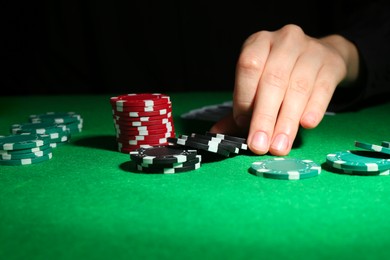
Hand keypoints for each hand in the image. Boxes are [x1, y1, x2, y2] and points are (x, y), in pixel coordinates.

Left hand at [210, 24, 358, 154]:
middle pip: (273, 79)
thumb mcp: (259, 85)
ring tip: (280, 146)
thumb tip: (217, 133)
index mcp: (259, 43)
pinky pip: (323, 88)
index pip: (249, 66)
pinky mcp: (331, 64)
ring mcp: (311, 49)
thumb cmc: (282, 75)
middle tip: (260, 145)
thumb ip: (240, 110)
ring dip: (287, 121)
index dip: (245, 97)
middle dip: (264, 117)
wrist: (322, 56)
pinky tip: (306, 125)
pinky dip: (313, 108)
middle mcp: (284, 40)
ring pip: (298, 87)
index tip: (243, 125)